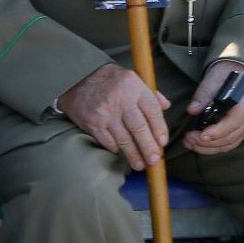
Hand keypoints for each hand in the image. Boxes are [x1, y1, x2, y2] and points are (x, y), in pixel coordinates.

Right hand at [57, 63, 171, 169]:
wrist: (77, 77)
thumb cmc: (109, 79)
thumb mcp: (132, 78)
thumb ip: (150, 93)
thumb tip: (166, 106)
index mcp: (134, 86)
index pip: (152, 110)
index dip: (160, 128)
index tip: (163, 142)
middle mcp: (120, 99)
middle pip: (139, 128)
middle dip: (149, 147)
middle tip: (155, 160)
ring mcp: (105, 113)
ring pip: (124, 139)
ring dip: (134, 155)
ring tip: (141, 165)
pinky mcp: (93, 123)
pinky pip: (108, 142)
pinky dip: (116, 149)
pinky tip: (121, 152)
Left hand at [183, 59, 243, 155]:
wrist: (243, 73)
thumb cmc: (230, 72)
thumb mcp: (216, 76)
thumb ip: (204, 93)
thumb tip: (193, 110)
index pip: (234, 121)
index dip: (217, 131)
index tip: (200, 135)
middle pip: (231, 136)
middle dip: (208, 142)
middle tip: (189, 139)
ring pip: (230, 143)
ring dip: (209, 147)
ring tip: (191, 143)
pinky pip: (231, 143)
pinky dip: (216, 147)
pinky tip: (201, 144)